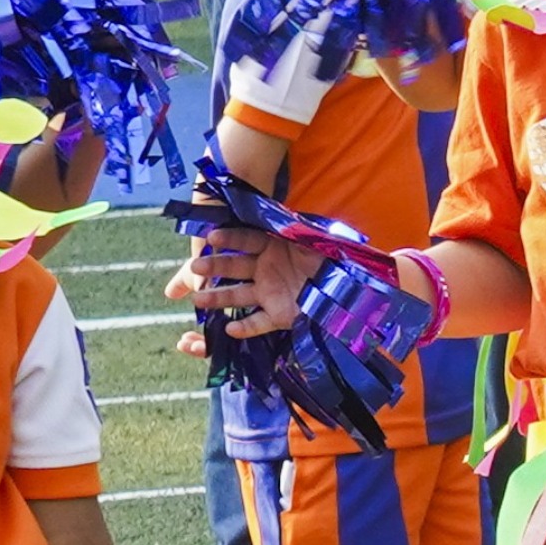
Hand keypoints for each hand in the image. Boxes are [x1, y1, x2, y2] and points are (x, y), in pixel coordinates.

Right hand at [176, 225, 320, 330]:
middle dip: (215, 266)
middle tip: (196, 266)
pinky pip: (258, 323)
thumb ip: (297, 228)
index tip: (212, 237)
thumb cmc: (330, 257)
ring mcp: (269, 293)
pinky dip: (245, 327)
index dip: (231, 238)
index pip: (247, 240)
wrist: (350, 288)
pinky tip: (230, 329)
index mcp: (273, 247)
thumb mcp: (315, 238)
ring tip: (198, 299)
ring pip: (238, 295)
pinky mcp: (279, 315)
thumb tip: (282, 216)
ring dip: (218, 297)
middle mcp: (265, 270)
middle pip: (235, 267)